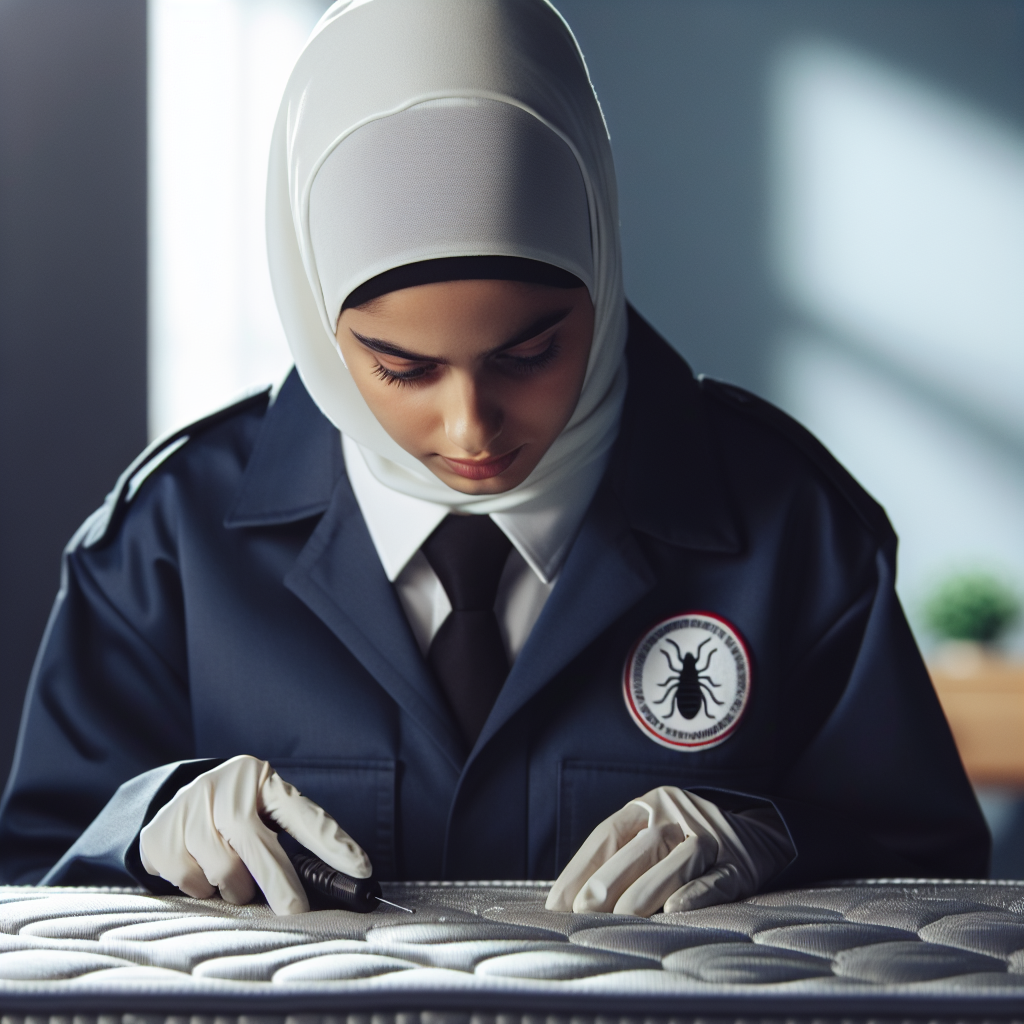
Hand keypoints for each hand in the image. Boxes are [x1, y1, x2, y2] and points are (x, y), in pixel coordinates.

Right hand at [140, 755, 370, 914]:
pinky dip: (202, 888)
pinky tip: (201, 869)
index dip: (332, 842)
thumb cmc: (235, 814)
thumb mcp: (263, 811)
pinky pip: (191, 880)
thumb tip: (327, 887)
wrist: (174, 799)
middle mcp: (227, 788)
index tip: (362, 869)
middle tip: (296, 910)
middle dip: (280, 882)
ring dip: (235, 888)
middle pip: (258, 844)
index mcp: (262, 780)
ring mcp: (189, 808)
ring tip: (233, 878)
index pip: (303, 813)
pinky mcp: (161, 833)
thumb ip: (289, 840)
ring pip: (225, 870)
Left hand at [545, 787, 792, 916]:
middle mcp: (678, 814)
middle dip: (607, 882)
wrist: (760, 833)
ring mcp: (711, 838)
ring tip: (621, 918)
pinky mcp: (739, 866)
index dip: (581, 867)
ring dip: (646, 890)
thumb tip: (569, 903)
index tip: (558, 903)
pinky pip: (716, 880)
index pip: (608, 833)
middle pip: (639, 846)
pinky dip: (695, 895)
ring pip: (676, 861)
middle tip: (582, 915)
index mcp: (649, 804)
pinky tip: (674, 910)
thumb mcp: (655, 835)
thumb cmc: (687, 842)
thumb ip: (618, 860)